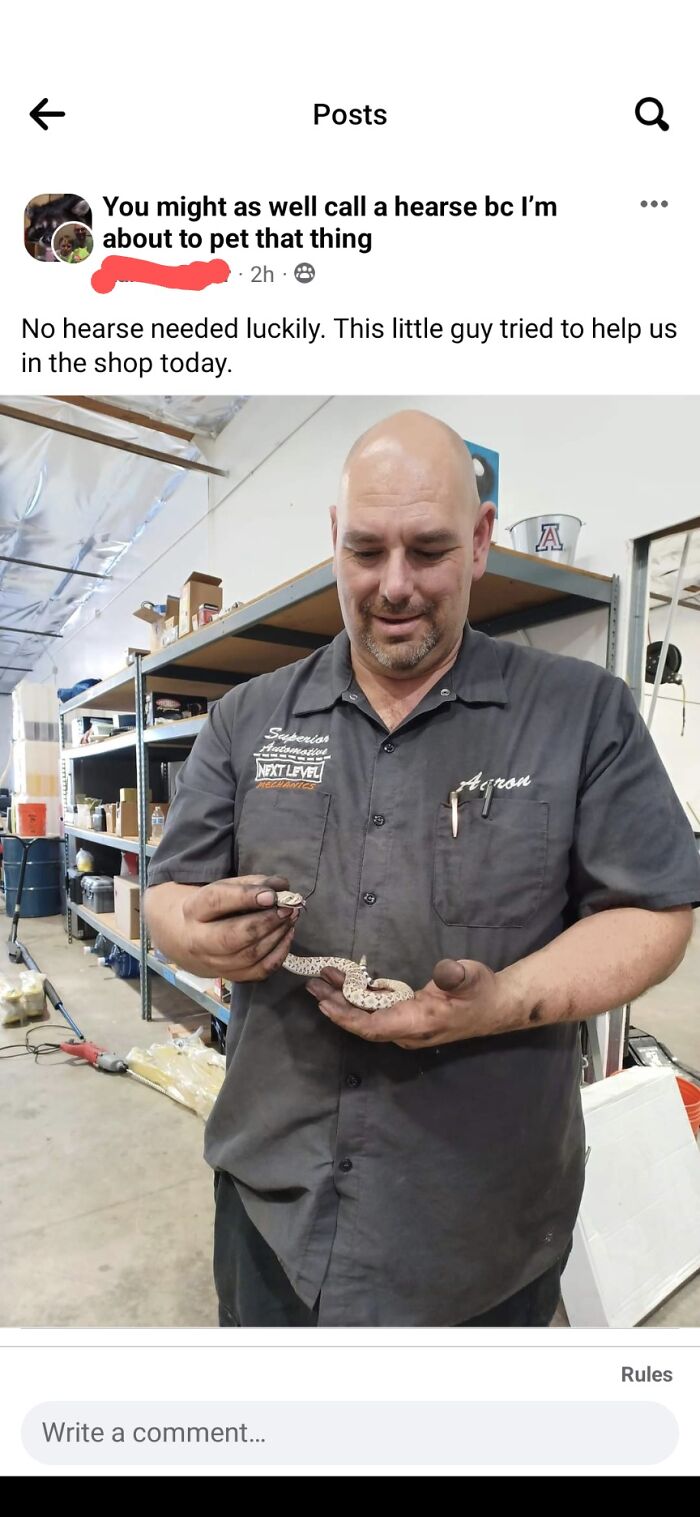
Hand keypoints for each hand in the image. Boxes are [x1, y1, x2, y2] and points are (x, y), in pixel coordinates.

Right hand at [180, 874, 300, 980]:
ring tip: (291, 918)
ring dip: (277, 935)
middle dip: (265, 922)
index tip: (272, 895)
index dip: (245, 897)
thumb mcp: (226, 888)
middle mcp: (199, 941)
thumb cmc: (212, 909)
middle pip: (232, 937)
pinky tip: (287, 935)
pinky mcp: (232, 976)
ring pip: (250, 955)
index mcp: (194, 910)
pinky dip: (279, 954)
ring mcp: (215, 963)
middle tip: (288, 909)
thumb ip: (253, 883)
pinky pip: (260, 971)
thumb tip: (282, 886)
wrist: (187, 939)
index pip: (216, 902)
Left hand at [305, 958, 504, 1047]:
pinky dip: (358, 997)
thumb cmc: (481, 991)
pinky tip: (345, 981)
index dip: (347, 1018)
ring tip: (321, 979)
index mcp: (419, 1022)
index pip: (374, 1028)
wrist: (496, 1005)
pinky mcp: (406, 1016)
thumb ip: (455, 976)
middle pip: (363, 1024)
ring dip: (343, 1000)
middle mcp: (407, 1030)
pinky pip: (376, 1012)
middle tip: (313, 984)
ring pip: (367, 1018)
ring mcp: (406, 1025)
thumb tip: (444, 972)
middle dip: (336, 1006)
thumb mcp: (470, 977)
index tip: (325, 1003)